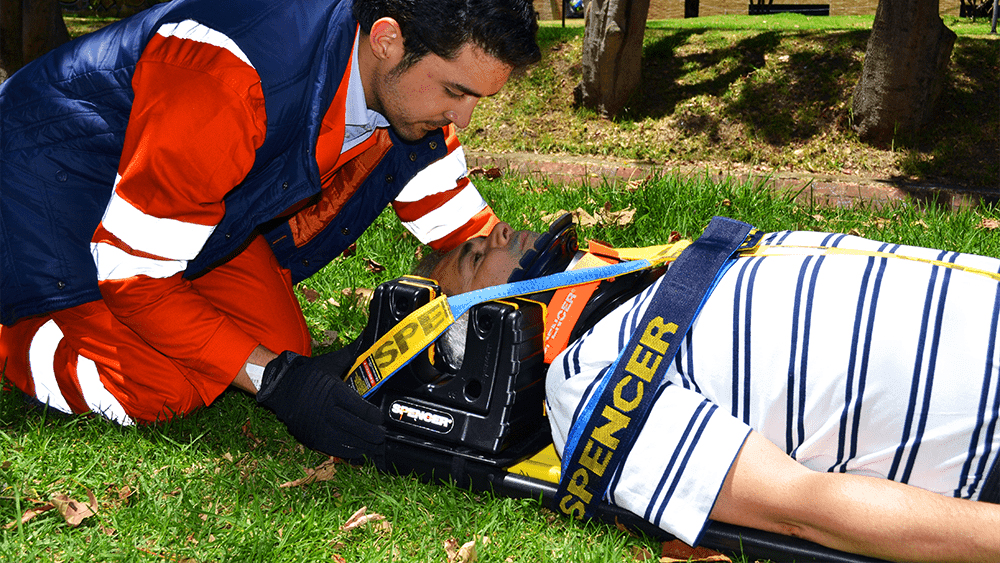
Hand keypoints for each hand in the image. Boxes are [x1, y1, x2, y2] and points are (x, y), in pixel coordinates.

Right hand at [256, 346, 384, 459]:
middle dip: (371, 434)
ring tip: (375, 448)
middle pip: (354, 426)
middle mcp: (326, 409)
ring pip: (345, 440)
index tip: (380, 419)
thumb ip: (350, 354)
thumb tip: (366, 338)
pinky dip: (346, 452)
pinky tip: (358, 453)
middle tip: (382, 437)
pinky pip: (331, 448)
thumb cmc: (308, 374)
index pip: (358, 406)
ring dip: (362, 446)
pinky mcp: (311, 436)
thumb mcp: (329, 362)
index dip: (372, 415)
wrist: (279, 387)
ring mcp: (317, 425)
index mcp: (333, 391)